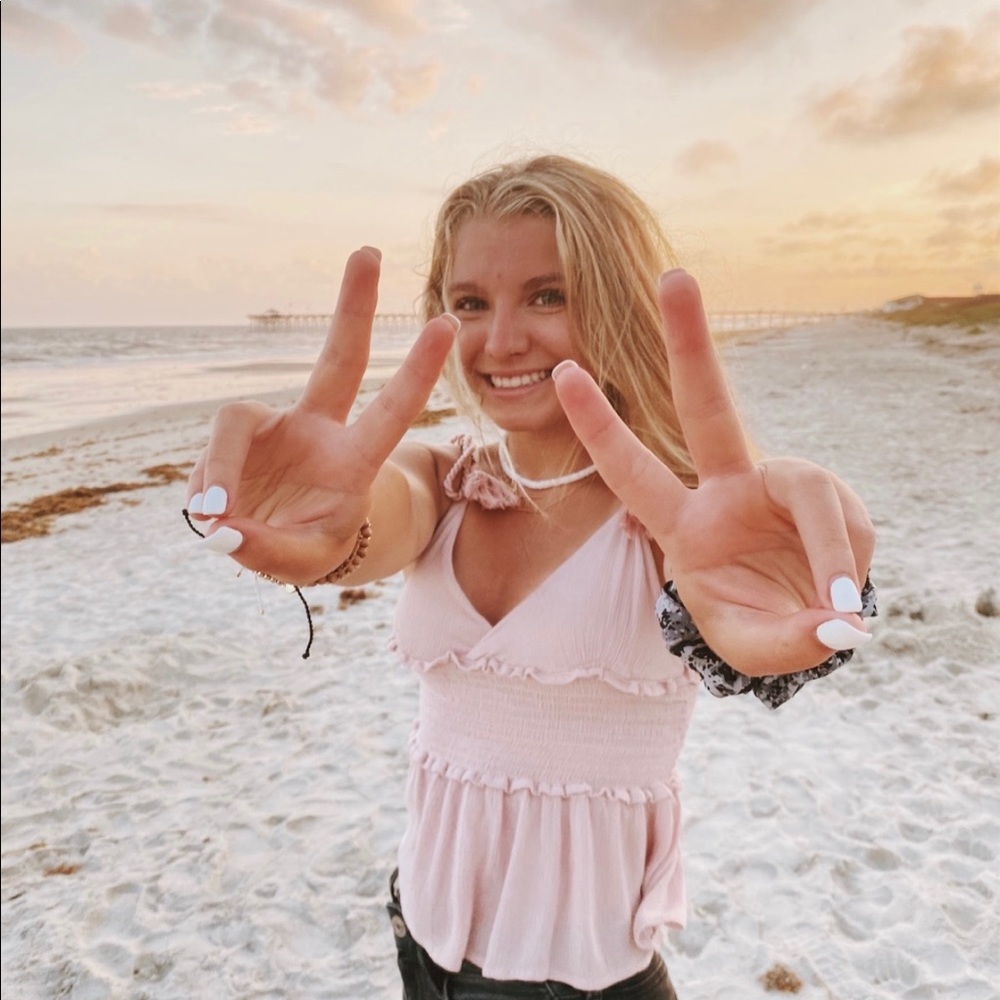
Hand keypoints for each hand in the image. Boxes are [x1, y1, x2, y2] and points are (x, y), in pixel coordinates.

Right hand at [185, 247, 455, 584]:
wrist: (272, 542)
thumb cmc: (307, 546)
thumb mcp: (301, 561)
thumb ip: (268, 550)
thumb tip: (222, 523)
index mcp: (354, 460)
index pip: (391, 411)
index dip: (416, 372)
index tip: (447, 325)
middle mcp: (318, 430)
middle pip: (338, 358)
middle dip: (354, 307)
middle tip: (368, 250)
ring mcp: (275, 426)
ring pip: (233, 423)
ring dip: (219, 473)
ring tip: (216, 519)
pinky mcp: (235, 434)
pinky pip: (208, 456)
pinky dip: (204, 490)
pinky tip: (213, 515)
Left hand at [553, 269, 874, 674]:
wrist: (810, 627)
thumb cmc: (762, 629)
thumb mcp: (753, 647)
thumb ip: (785, 640)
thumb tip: (839, 622)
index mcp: (684, 524)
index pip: (632, 471)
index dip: (599, 426)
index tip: (562, 371)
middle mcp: (728, 492)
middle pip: (707, 407)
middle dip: (690, 343)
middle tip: (673, 275)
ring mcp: (780, 488)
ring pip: (810, 489)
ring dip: (830, 547)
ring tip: (837, 608)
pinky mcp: (828, 498)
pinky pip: (845, 525)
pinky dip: (848, 566)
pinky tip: (847, 601)